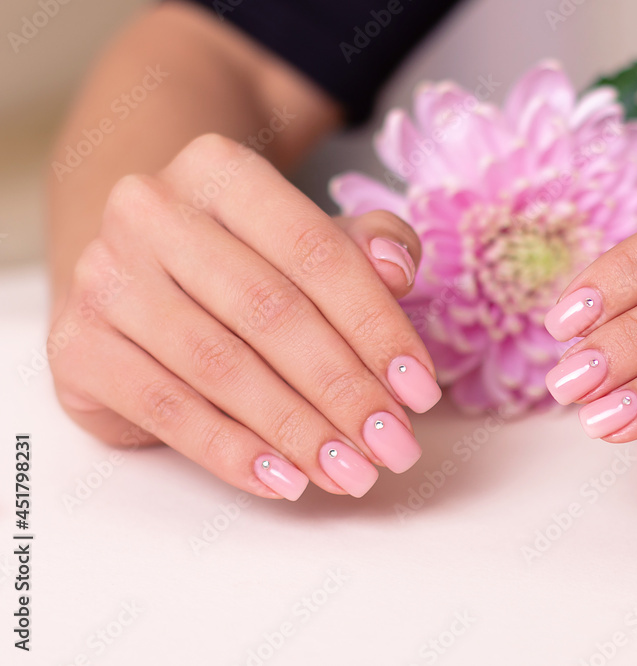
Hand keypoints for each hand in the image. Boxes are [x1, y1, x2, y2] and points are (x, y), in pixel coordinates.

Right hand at [49, 134, 441, 500]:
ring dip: (297, 430)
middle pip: (270, 313)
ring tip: (351, 470)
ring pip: (221, 366)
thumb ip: (366, 246)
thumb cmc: (242, 260)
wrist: (137, 275)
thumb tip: (397, 269)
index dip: (376, 325)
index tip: (420, 389)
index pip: (315, 252)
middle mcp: (150, 212)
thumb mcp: (309, 238)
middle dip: (343, 389)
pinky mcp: (78, 346)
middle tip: (392, 444)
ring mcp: (105, 278)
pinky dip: (233, 452)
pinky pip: (167, 409)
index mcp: (219, 170)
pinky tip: (284, 479)